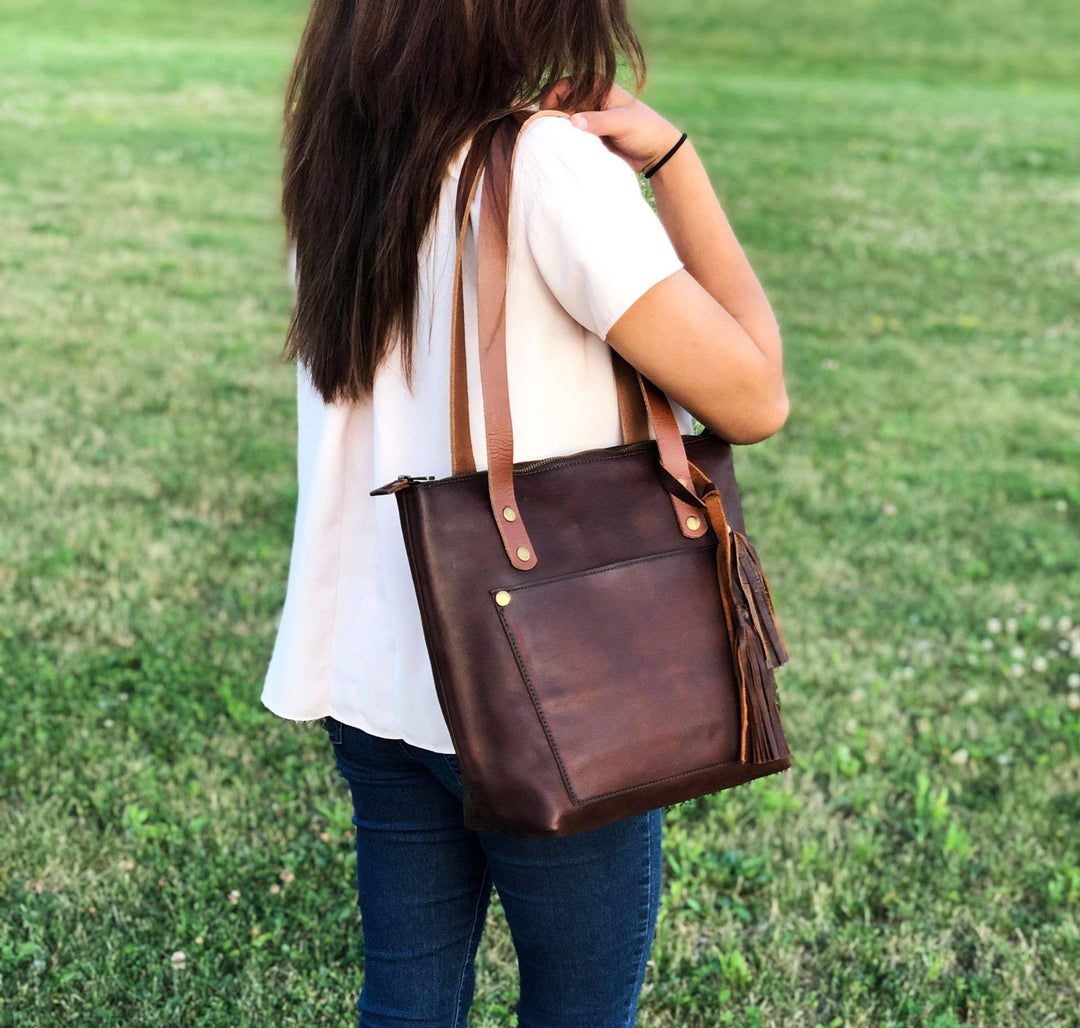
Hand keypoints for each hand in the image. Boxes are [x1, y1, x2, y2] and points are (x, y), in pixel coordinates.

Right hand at [539, 79, 682, 174]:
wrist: (657, 153)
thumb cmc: (644, 130)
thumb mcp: (622, 123)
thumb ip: (598, 121)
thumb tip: (572, 122)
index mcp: (597, 87)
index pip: (565, 86)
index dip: (551, 97)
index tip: (545, 115)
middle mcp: (590, 100)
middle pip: (560, 105)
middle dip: (550, 117)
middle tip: (542, 133)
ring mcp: (589, 120)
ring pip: (563, 123)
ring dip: (555, 132)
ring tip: (547, 144)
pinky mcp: (590, 137)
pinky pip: (570, 138)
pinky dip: (563, 143)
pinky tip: (558, 151)